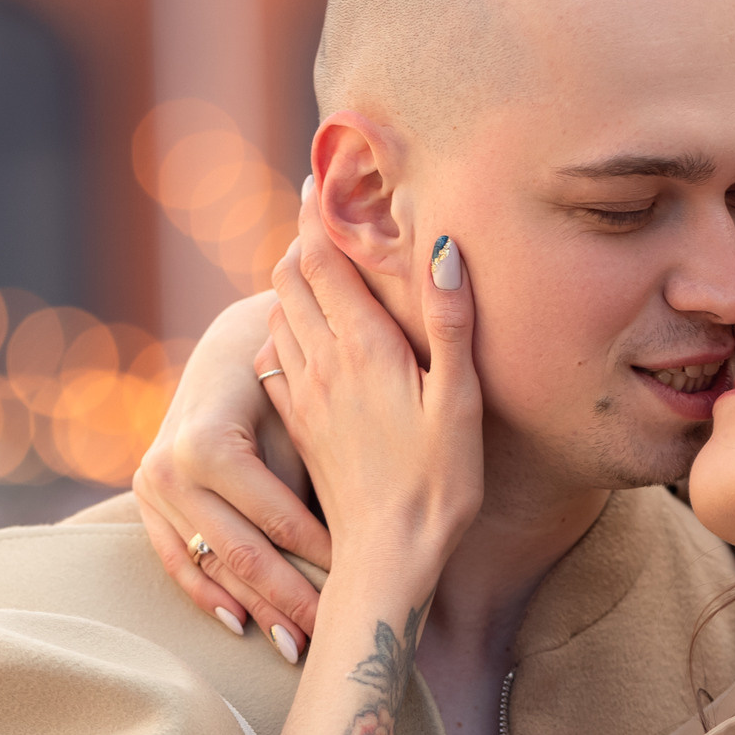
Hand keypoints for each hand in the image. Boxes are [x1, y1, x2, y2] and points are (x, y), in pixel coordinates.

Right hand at [132, 290, 334, 658]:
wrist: (231, 350)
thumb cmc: (287, 384)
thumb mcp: (304, 419)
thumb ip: (315, 478)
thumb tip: (361, 548)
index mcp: (209, 444)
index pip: (278, 522)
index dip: (324, 561)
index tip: (362, 587)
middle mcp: (169, 470)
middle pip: (243, 555)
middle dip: (293, 600)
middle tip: (334, 637)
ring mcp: (149, 489)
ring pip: (213, 566)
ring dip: (256, 611)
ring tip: (296, 648)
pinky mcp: (142, 503)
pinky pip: (175, 563)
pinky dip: (210, 597)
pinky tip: (241, 627)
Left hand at [259, 186, 480, 587]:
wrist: (385, 559)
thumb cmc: (437, 484)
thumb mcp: (459, 401)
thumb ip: (450, 322)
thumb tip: (444, 247)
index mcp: (362, 347)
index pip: (324, 258)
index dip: (319, 212)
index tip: (320, 175)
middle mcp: (321, 363)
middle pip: (290, 278)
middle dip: (302, 239)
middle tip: (319, 209)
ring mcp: (303, 396)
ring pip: (278, 315)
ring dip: (290, 281)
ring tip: (311, 259)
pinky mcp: (298, 426)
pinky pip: (274, 359)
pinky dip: (282, 328)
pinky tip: (297, 331)